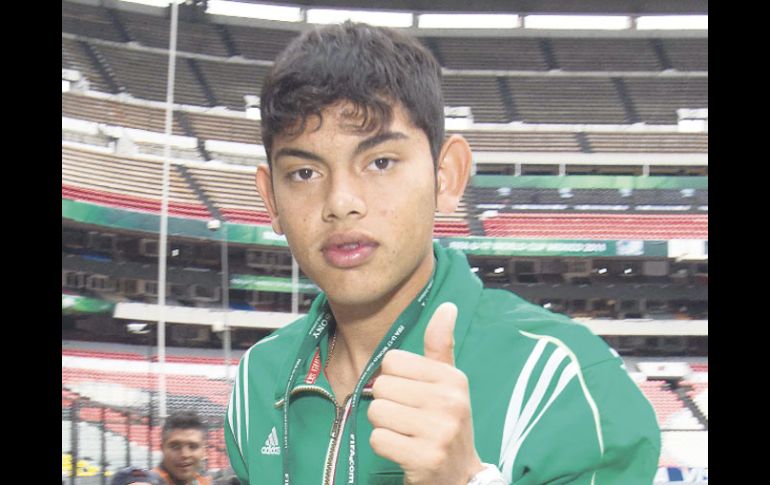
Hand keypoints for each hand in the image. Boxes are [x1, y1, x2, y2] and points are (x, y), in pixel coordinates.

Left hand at [368, 302, 483, 484]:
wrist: (460, 475)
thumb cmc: (448, 421)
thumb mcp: (449, 382)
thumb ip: (440, 346)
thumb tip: (447, 307)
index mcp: (453, 378)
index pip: (393, 360)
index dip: (394, 378)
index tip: (412, 394)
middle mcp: (449, 402)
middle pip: (381, 386)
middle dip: (387, 403)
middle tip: (409, 417)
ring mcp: (438, 432)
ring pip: (376, 412)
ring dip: (384, 425)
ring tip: (406, 432)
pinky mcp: (423, 458)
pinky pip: (377, 439)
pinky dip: (384, 445)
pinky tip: (403, 448)